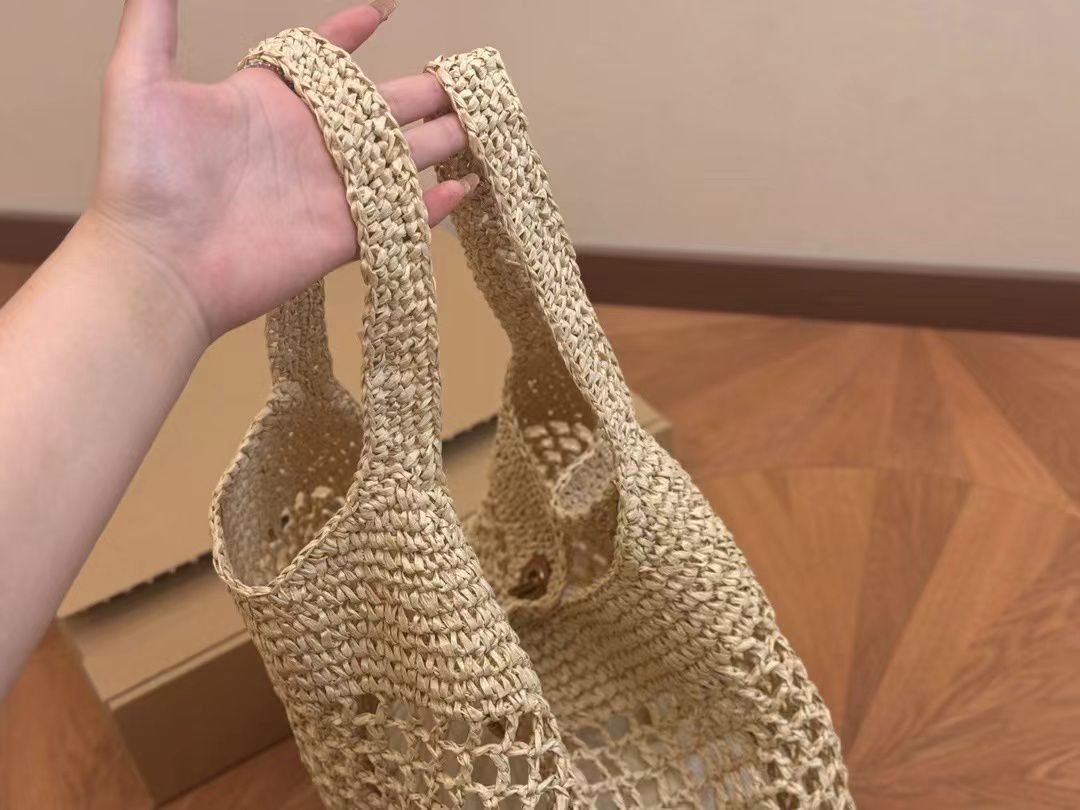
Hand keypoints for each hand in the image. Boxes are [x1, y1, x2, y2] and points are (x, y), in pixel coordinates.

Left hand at [88, 0, 470, 342]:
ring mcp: (330, 189)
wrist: (157, 265)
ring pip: (401, 157)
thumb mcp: (139, 81)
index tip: (386, 7)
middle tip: (464, 81)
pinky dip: (434, 207)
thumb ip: (155, 19)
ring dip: (440, 141)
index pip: (326, 57)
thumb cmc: (143, 177)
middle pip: (383, 107)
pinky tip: (464, 189)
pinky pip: (399, 217)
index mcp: (272, 99)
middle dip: (425, 93)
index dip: (356, 30)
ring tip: (480, 125)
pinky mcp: (343, 236)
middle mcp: (309, 141)